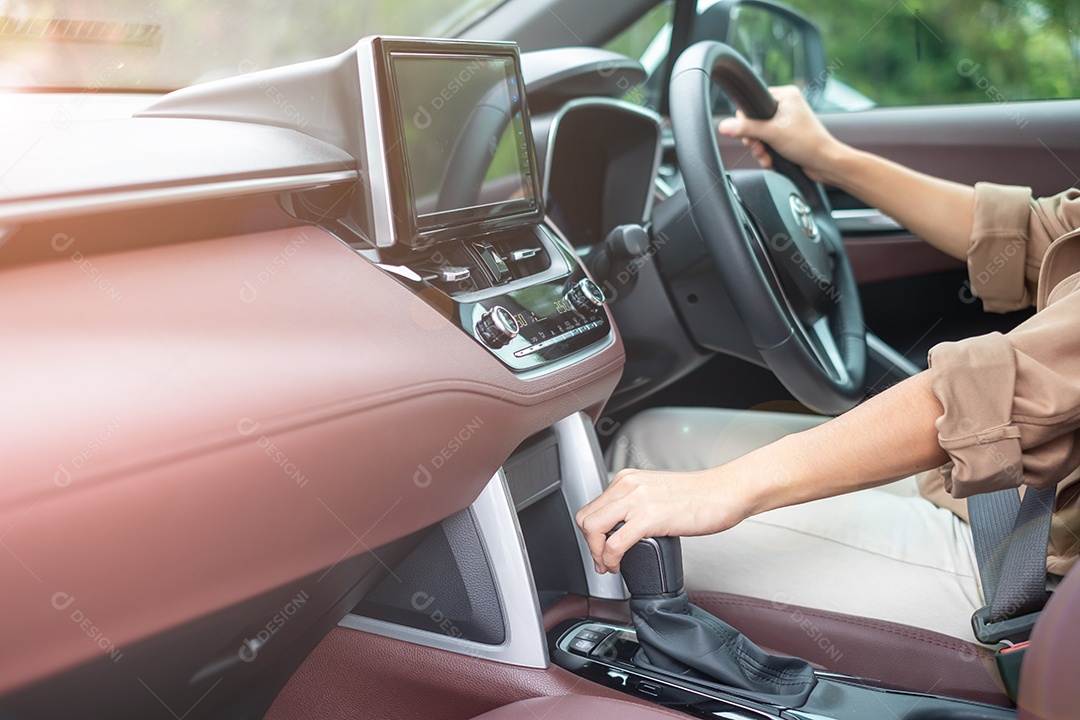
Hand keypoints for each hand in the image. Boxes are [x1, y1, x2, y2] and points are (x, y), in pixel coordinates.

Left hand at [574, 467, 753, 573]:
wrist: (725, 492)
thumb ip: (638, 505)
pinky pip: (613, 544)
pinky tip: (617, 566)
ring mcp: (636, 501)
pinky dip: (609, 560)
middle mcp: (627, 486)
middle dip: (589, 545)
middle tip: (601, 561)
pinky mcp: (648, 518)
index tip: (599, 548)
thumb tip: (627, 527)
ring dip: (595, 554)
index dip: (591, 533)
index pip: (593, 506)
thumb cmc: (701, 496)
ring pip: (592, 529)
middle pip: (586, 518)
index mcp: (627, 480)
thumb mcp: (658, 494)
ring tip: (607, 566)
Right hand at [718, 85, 843, 182]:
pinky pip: (768, 142)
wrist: (825, 163)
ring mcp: (787, 122)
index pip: (753, 102)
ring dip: (760, 149)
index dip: (747, 121)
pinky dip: (767, 153)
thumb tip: (724, 126)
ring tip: (766, 157)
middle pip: (754, 121)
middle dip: (754, 139)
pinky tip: (771, 161)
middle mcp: (787, 106)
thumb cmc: (808, 143)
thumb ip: (745, 128)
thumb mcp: (771, 133)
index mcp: (786, 95)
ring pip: (760, 134)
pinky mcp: (788, 136)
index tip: (750, 135)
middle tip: (759, 147)